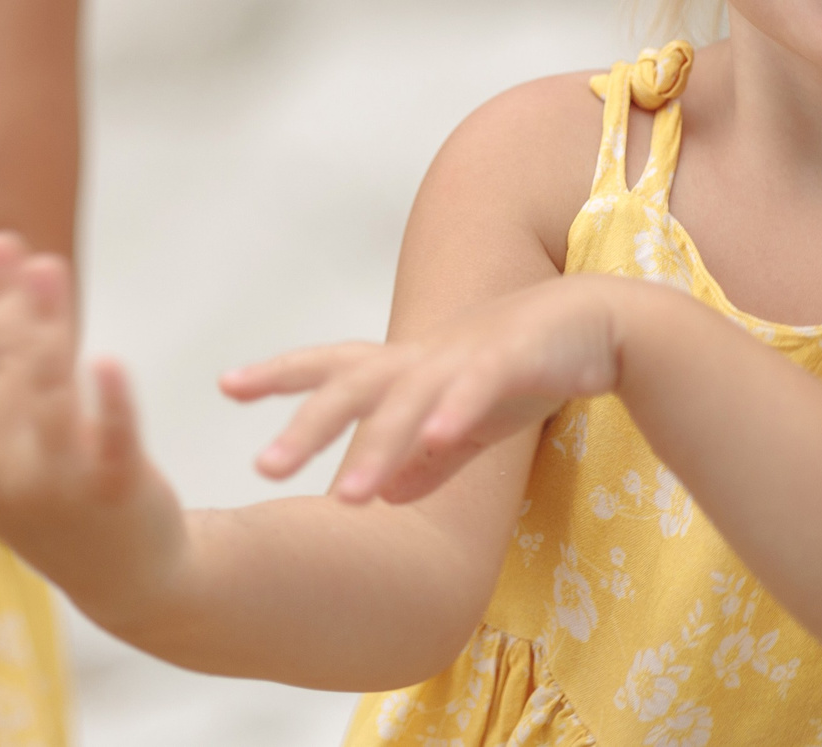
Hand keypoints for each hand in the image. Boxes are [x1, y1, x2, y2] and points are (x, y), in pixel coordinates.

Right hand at [0, 233, 186, 618]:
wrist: (130, 582)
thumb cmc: (65, 502)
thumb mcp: (13, 455)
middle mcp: (8, 476)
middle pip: (1, 375)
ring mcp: (62, 485)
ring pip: (48, 395)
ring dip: (44, 328)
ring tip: (46, 267)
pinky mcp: (118, 490)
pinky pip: (112, 439)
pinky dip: (109, 401)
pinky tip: (108, 359)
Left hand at [224, 275, 638, 506]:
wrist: (595, 324)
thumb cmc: (520, 371)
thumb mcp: (465, 426)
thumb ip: (423, 462)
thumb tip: (378, 496)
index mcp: (405, 369)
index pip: (328, 369)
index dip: (278, 374)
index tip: (226, 385)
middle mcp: (422, 360)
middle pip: (350, 388)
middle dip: (306, 428)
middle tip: (263, 466)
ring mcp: (463, 359)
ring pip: (408, 402)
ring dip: (376, 447)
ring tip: (345, 496)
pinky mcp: (511, 361)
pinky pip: (477, 391)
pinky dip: (456, 413)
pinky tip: (438, 438)